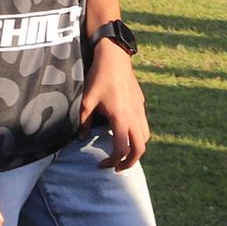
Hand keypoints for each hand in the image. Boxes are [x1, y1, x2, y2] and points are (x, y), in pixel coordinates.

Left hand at [81, 41, 148, 170]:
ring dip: (136, 148)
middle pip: (140, 148)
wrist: (115, 58)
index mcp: (120, 118)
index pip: (122, 149)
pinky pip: (144, 125)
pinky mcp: (140, 104)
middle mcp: (134, 117)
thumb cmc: (99, 79)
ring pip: (146, 136)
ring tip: (123, 153)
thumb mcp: (86, 102)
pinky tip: (125, 132)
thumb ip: (83, 123)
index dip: (113, 161)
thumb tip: (81, 138)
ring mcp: (140, 110)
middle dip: (130, 162)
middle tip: (118, 167)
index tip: (102, 164)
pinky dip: (138, 135)